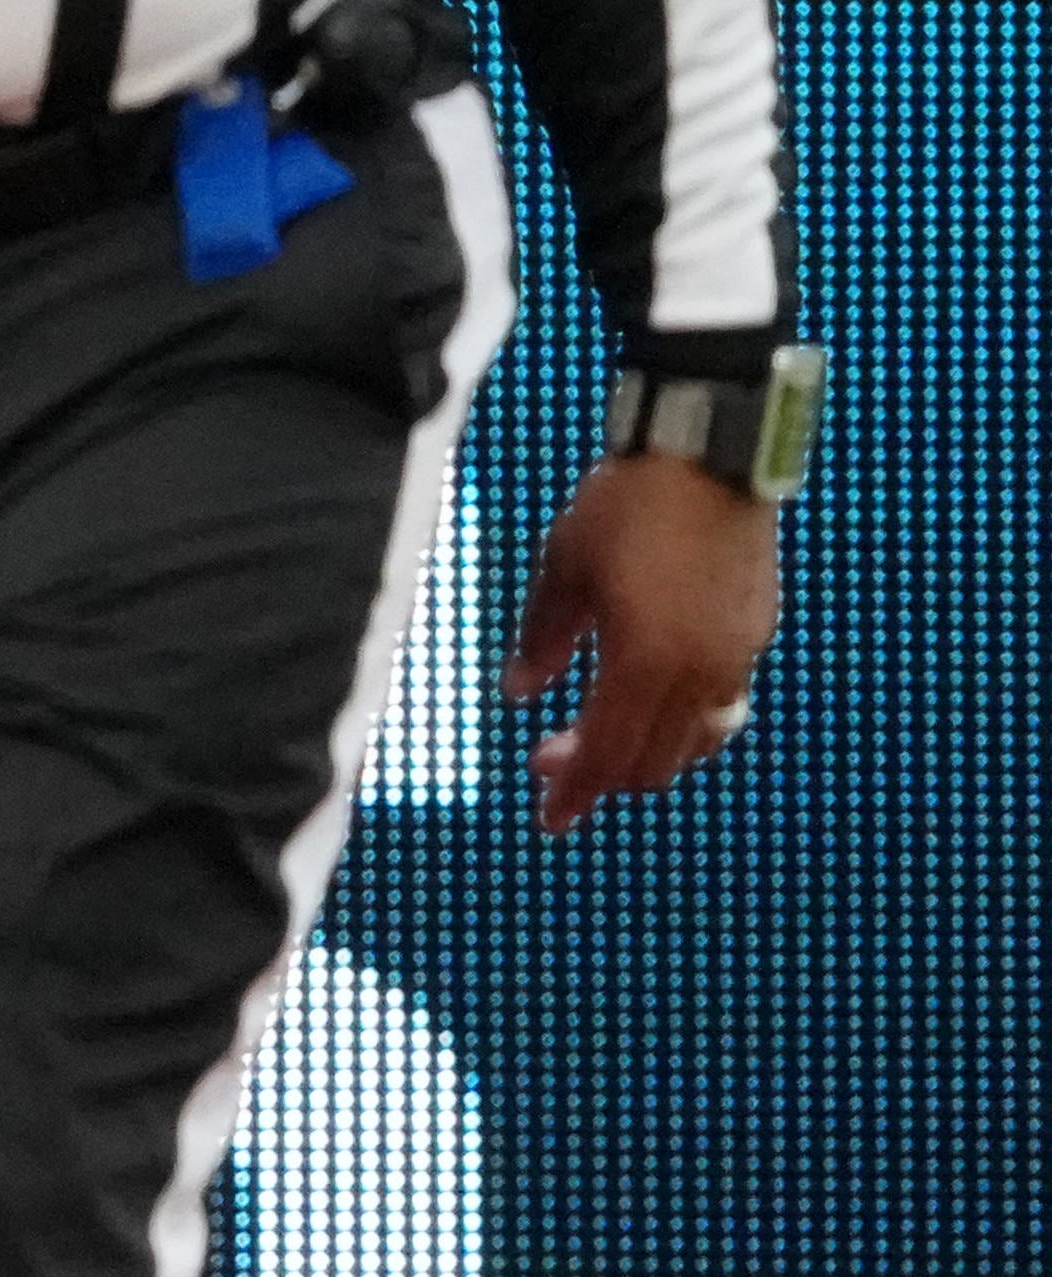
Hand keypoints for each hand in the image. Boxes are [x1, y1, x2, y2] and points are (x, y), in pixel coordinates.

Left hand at [508, 450, 775, 829]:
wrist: (708, 458)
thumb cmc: (625, 507)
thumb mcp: (561, 570)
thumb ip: (542, 640)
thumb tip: (521, 692)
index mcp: (645, 662)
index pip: (608, 755)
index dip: (575, 791)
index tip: (549, 818)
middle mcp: (700, 673)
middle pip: (654, 762)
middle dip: (602, 776)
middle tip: (552, 763)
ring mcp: (737, 657)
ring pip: (694, 742)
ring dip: (647, 755)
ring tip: (601, 742)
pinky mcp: (755, 635)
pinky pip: (721, 706)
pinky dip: (683, 724)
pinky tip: (653, 706)